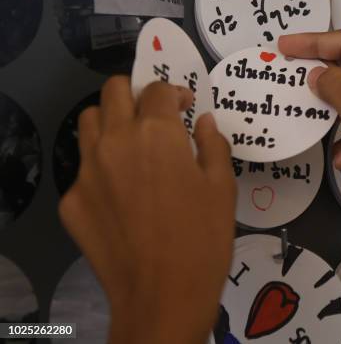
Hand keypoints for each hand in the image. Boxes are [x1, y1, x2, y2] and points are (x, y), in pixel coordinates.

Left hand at [59, 77, 236, 343]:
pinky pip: (83, 168)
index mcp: (156, 132)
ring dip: (111, 119)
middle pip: (113, 91)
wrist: (163, 295)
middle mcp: (115, 141)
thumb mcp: (223, 186)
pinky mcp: (72, 201)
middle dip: (136, 93)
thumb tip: (204, 121)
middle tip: (153, 114)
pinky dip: (101, 167)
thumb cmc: (204, 236)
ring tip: (130, 141)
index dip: (174, 92)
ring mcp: (87, 171)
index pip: (157, 90)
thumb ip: (213, 144)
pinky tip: (121, 193)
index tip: (185, 106)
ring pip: (89, 121)